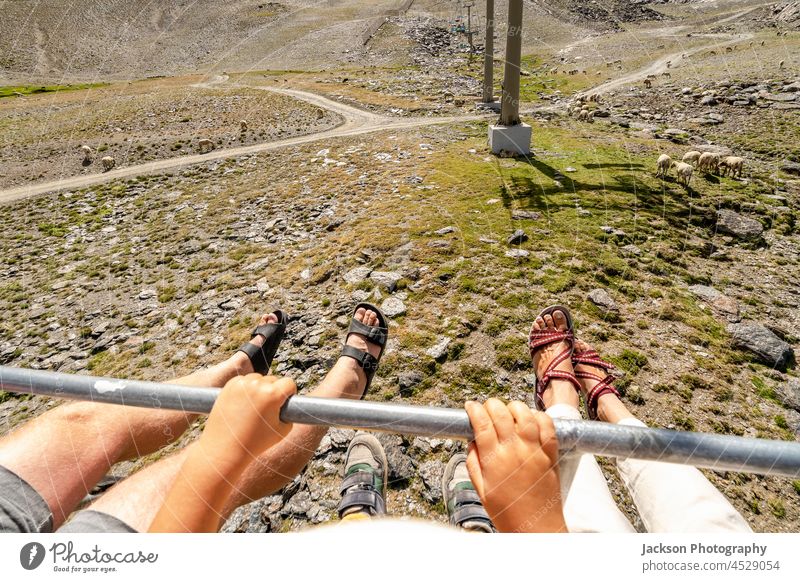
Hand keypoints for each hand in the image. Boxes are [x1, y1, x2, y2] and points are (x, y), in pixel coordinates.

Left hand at [201, 374, 295, 460]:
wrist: (225, 448)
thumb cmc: (255, 442)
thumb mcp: (283, 430)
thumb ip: (290, 413)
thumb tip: (290, 402)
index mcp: (272, 395)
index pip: (289, 383)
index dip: (290, 393)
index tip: (284, 403)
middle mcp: (256, 386)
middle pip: (273, 380)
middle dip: (274, 391)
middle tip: (267, 409)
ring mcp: (241, 384)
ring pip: (258, 379)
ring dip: (260, 388)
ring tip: (255, 407)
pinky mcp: (229, 386)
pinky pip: (244, 381)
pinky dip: (246, 389)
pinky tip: (244, 403)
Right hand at [465, 399, 565, 532]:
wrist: (536, 528)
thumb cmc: (507, 512)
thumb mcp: (481, 490)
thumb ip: (474, 463)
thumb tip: (472, 441)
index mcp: (494, 460)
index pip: (481, 423)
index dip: (473, 409)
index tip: (470, 406)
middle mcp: (515, 451)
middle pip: (501, 413)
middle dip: (491, 404)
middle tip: (487, 409)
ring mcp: (535, 450)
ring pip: (525, 414)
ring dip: (514, 407)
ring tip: (508, 412)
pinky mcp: (551, 454)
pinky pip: (548, 426)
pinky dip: (539, 417)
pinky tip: (530, 420)